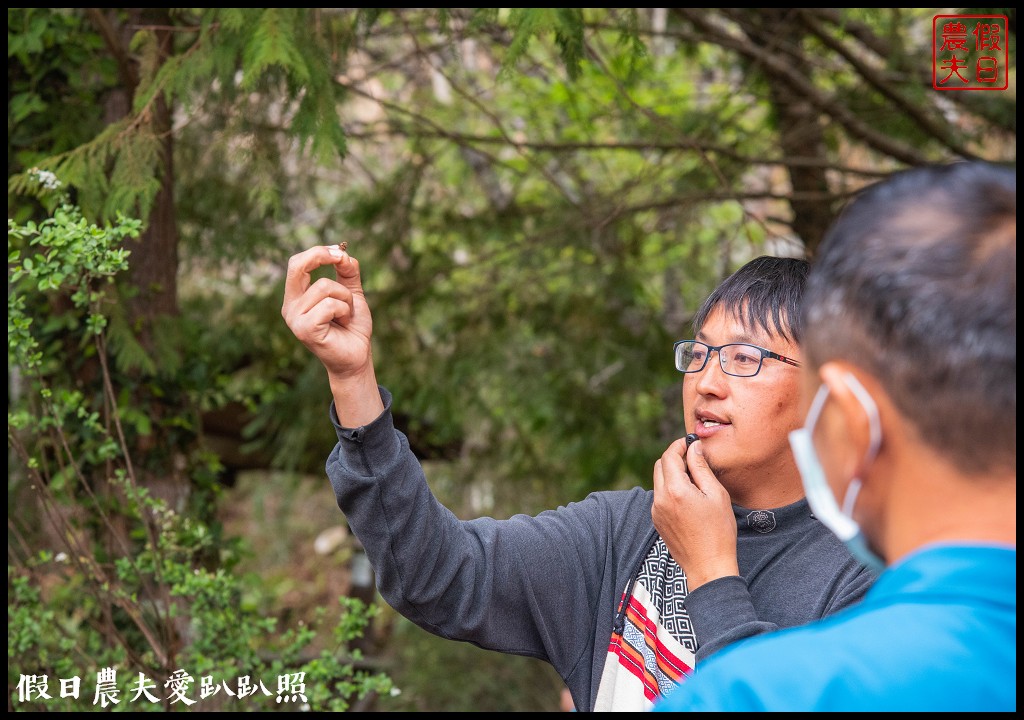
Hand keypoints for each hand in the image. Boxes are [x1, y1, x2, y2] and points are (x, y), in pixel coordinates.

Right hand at [282, 244, 383, 424]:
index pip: (296, 264)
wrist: (357, 357)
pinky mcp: (305, 330)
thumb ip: (347, 273)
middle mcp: (290, 307)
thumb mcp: (352, 294)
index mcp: (297, 297)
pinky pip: (329, 305)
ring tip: (346, 313)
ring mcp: (295, 319)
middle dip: (321, 256)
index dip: (317, 252)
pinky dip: (344, 309)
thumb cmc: (352, 327)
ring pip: (324, 287)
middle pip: (297, 266)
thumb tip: (343, 252)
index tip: (338, 251)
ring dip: (345, 297)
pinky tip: (344, 322)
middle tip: (340, 257)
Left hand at [652, 437, 738, 590]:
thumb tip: (693, 448)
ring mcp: (656, 511)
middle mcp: (660, 499)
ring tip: (695, 481)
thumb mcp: (716, 494)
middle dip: (675, 458)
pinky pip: (660, 496)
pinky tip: (689, 498)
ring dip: (673, 474)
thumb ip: (701, 468)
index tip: (691, 443)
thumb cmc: (718, 531)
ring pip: (659, 481)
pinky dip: (671, 489)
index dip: (679, 445)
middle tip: (694, 459)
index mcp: (675, 490)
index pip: (669, 456)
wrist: (708, 566)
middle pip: (660, 465)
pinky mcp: (657, 520)